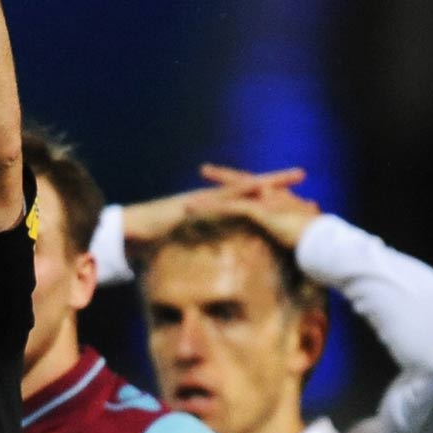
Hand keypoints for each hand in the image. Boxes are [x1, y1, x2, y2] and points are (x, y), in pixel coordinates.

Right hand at [118, 166, 309, 257]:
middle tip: (301, 174)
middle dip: (275, 180)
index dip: (268, 192)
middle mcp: (210, 198)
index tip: (290, 190)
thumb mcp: (185, 242)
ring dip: (264, 182)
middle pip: (249, 186)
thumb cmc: (155, 239)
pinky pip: (220, 198)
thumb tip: (217, 258)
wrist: (131, 231)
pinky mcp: (194, 204)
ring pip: (239, 187)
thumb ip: (202, 244)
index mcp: (212, 206)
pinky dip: (238, 193)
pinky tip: (256, 189)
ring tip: (288, 178)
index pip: (245, 197)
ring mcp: (203, 199)